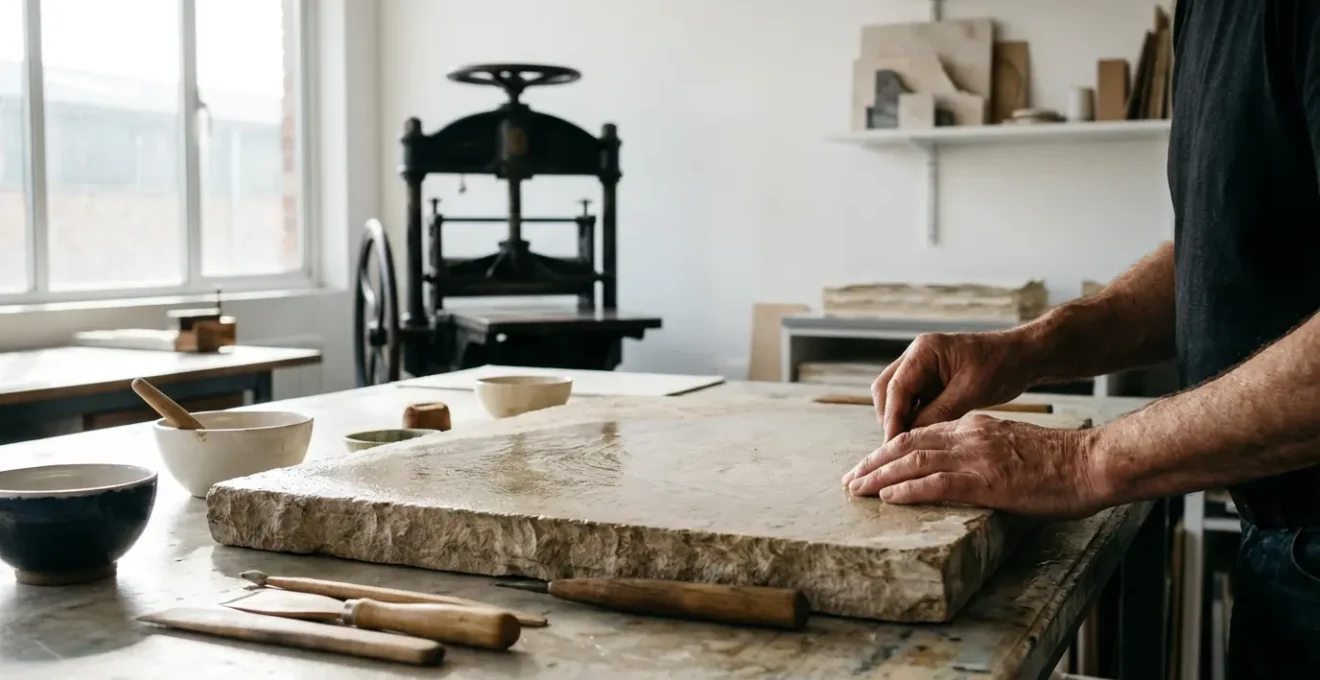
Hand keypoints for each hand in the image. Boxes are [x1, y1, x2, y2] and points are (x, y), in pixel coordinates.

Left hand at [840, 413, 1106, 517]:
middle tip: (850, 479)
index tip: (869, 464)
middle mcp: (969, 436)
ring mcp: (976, 457)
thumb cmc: (1062, 462)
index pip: (921, 434)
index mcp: (976, 426)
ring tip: (855, 488)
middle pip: (907, 444)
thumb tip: (966, 471)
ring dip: (879, 476)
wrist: (1092, 462)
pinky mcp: (986, 481)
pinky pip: (935, 484)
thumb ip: (986, 453)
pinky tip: (887, 497)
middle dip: (873, 463)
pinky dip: (906, 490)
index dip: (890, 449)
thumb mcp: (1014, 447)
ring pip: (913, 462)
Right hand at [871, 331, 1034, 440]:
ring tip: (907, 447)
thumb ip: (939, 412)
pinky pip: (912, 403)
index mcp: (924, 351)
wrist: (1022, 357)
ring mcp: (922, 369)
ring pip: (895, 398)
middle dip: (889, 419)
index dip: (891, 418)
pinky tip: (920, 438)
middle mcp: (917, 357)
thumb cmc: (1001, 365)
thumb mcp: (971, 391)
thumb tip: (912, 437)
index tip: (892, 444)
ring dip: (899, 420)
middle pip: (886, 391)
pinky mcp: (931, 382)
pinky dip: (912, 420)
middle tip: (896, 448)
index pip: (896, 387)